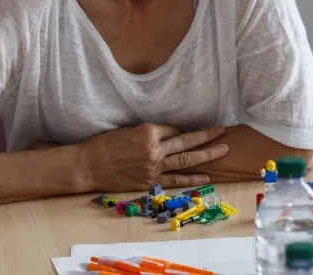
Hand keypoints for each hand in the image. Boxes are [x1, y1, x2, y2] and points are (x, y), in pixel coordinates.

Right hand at [76, 123, 229, 190]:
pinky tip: (207, 177)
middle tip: (224, 133)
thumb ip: (151, 132)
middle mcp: (154, 150)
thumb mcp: (128, 129)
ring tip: (223, 150)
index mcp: (148, 132)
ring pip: (186, 161)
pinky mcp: (150, 183)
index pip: (174, 129)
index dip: (180, 130)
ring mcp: (153, 168)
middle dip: (207, 137)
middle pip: (187, 142)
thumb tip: (170, 134)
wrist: (88, 166)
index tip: (185, 130)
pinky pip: (175, 180)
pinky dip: (192, 178)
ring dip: (207, 155)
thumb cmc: (104, 144)